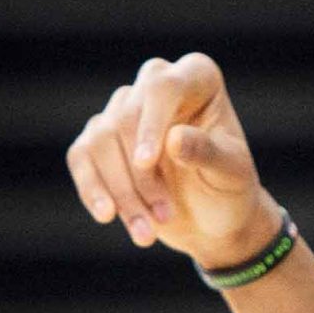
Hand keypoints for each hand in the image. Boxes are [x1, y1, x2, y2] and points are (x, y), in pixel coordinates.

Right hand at [66, 52, 279, 265]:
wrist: (213, 218)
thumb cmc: (230, 187)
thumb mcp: (232, 173)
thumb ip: (207, 153)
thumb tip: (174, 138)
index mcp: (195, 79)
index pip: (162, 88)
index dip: (150, 123)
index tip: (146, 163)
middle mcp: (155, 85)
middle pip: (126, 117)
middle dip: (140, 175)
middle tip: (164, 217)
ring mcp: (123, 111)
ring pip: (101, 140)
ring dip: (121, 192)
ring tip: (146, 233)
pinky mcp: (100, 141)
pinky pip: (81, 157)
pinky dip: (92, 189)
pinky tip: (107, 216)